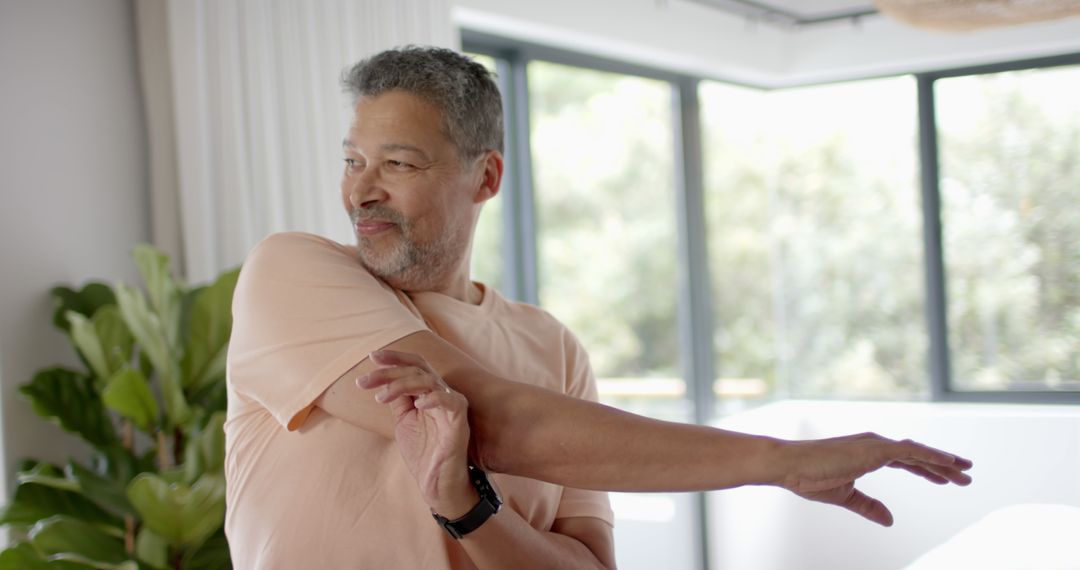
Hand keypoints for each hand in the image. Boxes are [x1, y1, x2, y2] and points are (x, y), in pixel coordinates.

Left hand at [357, 349, 478, 516]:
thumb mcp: (404, 421)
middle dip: (389, 372)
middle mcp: (441, 394)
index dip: (395, 358)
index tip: (371, 356)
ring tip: (381, 398)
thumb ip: (399, 400)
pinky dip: (434, 398)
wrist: (436, 484)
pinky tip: (418, 405)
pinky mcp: (459, 422)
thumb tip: (384, 381)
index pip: (415, 365)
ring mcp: (451, 406)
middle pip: (418, 369)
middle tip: (364, 382)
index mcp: (429, 393)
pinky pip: (451, 401)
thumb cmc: (423, 453)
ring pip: (428, 381)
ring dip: (400, 385)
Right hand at [777, 433, 973, 525]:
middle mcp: (874, 445)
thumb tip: (890, 520)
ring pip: (918, 451)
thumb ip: (869, 506)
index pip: (905, 460)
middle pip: (917, 454)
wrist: (789, 466)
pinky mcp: (873, 449)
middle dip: (942, 465)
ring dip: (943, 461)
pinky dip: (931, 456)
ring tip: (965, 471)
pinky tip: (949, 463)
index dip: (926, 469)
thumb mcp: (845, 496)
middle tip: (965, 475)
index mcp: (867, 454)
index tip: (945, 479)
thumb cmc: (809, 478)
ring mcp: (875, 445)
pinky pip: (910, 451)